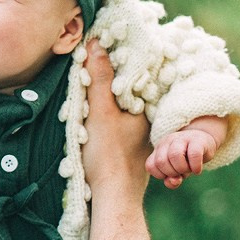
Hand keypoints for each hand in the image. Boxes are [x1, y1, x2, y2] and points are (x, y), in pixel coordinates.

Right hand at [81, 41, 150, 194]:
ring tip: (89, 78)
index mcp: (149, 106)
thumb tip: (97, 44)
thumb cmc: (109, 156)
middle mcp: (150, 117)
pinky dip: (109, 110)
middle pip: (130, 87)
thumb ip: (99, 79)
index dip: (120, 56)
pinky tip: (93, 108)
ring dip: (108, 92)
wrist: (113, 197)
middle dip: (113, 74)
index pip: (137, 71)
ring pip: (124, 103)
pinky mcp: (131, 144)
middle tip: (92, 57)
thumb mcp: (100, 112)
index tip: (103, 42)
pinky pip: (120, 118)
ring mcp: (141, 132)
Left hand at [146, 115, 226, 188]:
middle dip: (172, 173)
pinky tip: (197, 169)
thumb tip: (174, 181)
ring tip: (189, 169)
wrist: (204, 142)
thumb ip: (172, 181)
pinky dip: (195, 167)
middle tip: (182, 172)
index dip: (161, 175)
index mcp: (159, 149)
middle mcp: (167, 142)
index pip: (150, 166)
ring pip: (174, 155)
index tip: (172, 175)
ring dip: (182, 169)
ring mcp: (182, 138)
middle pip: (161, 161)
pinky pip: (194, 155)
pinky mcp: (197, 140)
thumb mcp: (176, 172)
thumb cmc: (187, 160)